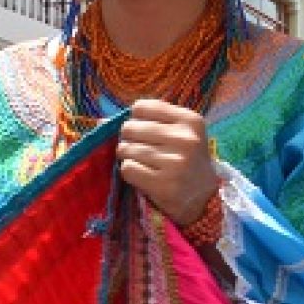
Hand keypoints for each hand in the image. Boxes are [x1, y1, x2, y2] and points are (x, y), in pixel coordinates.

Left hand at [117, 99, 217, 226]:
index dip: (136, 120)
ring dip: (127, 157)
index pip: (141, 107)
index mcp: (190, 121)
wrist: (204, 196)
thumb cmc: (184, 159)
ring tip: (142, 163)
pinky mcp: (164, 184)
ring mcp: (176, 163)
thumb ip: (146, 121)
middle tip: (140, 151)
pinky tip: (143, 175)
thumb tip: (99, 122)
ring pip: (126, 149)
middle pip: (130, 128)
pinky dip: (129, 172)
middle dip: (128, 140)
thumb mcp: (177, 134)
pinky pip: (127, 169)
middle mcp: (185, 139)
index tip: (144, 132)